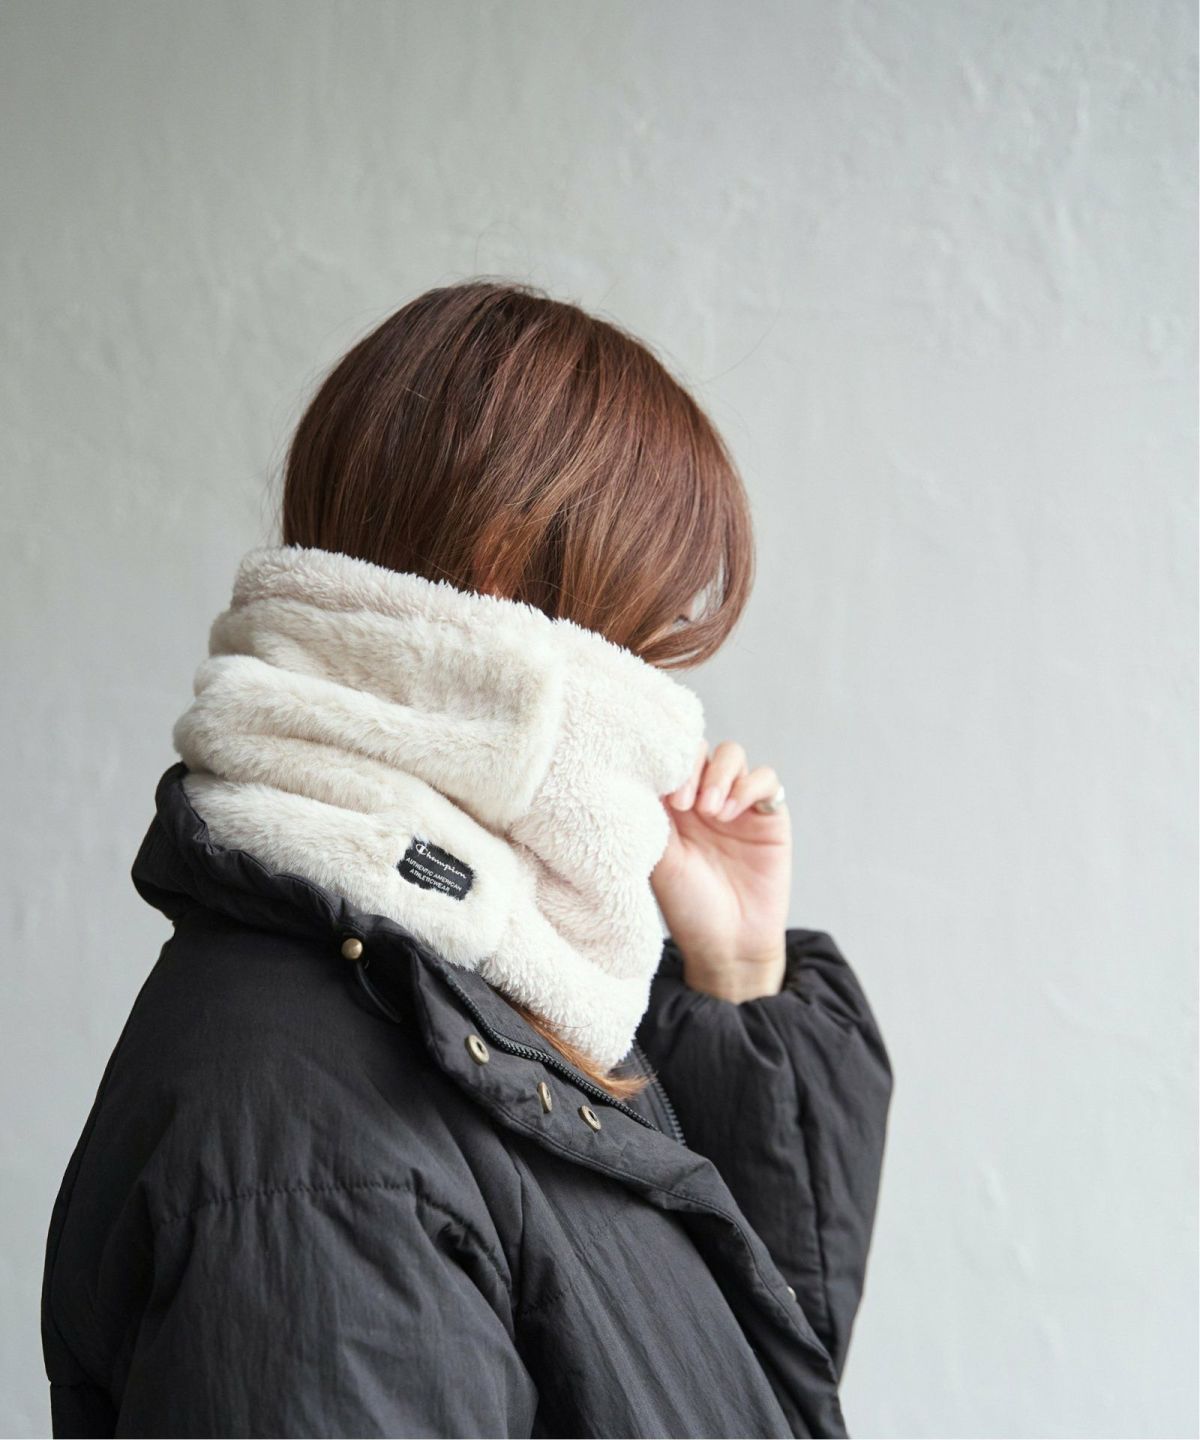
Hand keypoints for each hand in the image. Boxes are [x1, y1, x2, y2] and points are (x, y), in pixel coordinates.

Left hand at [651, 738, 791, 1002]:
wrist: (728, 945)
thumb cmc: (687, 906)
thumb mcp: (659, 859)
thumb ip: (653, 815)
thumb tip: (641, 773)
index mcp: (672, 805)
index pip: (670, 758)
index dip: (668, 763)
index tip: (665, 796)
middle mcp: (703, 798)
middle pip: (701, 748)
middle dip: (693, 767)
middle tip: (685, 804)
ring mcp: (737, 804)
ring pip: (732, 755)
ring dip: (720, 774)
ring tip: (711, 811)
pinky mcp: (768, 816)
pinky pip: (766, 780)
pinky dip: (749, 786)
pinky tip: (732, 814)